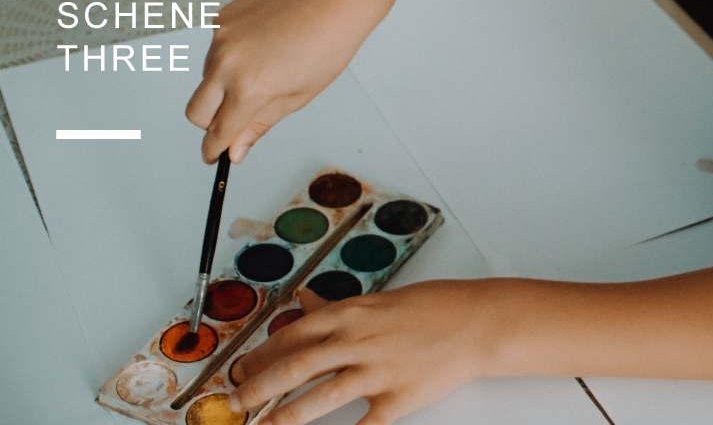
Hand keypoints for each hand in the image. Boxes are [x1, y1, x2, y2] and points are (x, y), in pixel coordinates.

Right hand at [186, 0, 394, 162]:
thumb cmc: (325, 47)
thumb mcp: (298, 97)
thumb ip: (259, 125)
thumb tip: (235, 150)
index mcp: (249, 88)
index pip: (218, 132)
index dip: (214, 149)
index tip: (214, 156)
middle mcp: (227, 63)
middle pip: (196, 111)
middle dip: (209, 123)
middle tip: (234, 120)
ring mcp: (220, 38)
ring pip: (205, 79)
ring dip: (222, 86)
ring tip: (264, 69)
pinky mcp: (220, 19)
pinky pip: (215, 50)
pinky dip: (229, 57)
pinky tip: (261, 46)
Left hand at [229, 282, 495, 424]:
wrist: (477, 323)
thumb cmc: (434, 307)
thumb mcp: (380, 300)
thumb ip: (338, 308)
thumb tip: (305, 302)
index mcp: (351, 314)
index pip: (292, 335)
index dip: (260, 355)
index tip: (241, 369)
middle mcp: (357, 341)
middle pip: (295, 367)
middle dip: (258, 387)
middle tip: (236, 403)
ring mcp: (376, 372)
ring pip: (318, 398)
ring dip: (284, 417)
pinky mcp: (397, 399)